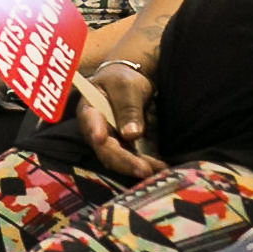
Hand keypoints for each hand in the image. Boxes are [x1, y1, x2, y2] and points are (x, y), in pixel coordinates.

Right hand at [77, 62, 164, 181]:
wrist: (129, 84)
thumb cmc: (121, 80)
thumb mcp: (126, 86)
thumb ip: (128, 108)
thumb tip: (131, 135)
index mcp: (89, 110)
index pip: (90, 122)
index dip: (95, 131)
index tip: (100, 138)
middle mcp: (97, 132)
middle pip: (106, 150)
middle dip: (125, 161)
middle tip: (144, 170)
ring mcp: (112, 142)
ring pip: (121, 161)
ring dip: (138, 168)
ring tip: (159, 172)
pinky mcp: (127, 149)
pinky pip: (136, 160)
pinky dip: (149, 165)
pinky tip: (162, 168)